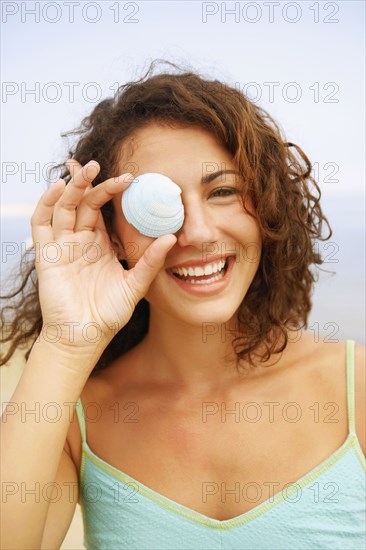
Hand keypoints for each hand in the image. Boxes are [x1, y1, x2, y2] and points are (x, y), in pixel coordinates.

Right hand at [31, 160, 176, 351]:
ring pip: (63, 208)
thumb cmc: (108, 314)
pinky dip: (46, 204)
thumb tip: (171, 237)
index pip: (102, 210)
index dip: (110, 190)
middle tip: (100, 163)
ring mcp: (62, 247)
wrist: (84, 338)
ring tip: (84, 169)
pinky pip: (42, 224)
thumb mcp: (135, 284)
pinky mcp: (46, 256)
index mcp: (101, 245)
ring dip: (72, 187)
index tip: (128, 177)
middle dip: (89, 182)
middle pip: (82, 203)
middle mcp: (80, 242)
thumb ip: (150, 261)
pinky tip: (58, 187)